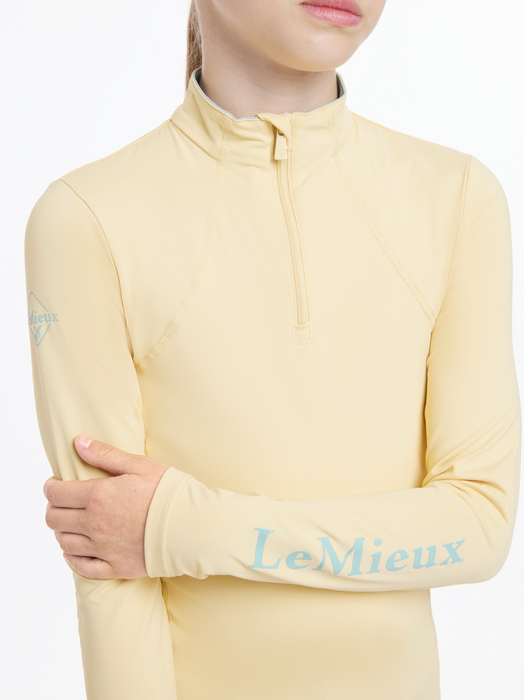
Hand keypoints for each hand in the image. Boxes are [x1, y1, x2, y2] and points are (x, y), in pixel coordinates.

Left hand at [43, 435, 168, 579]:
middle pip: (54, 519)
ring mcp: (103, 549)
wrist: (191, 526)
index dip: (50, 487)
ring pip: (64, 542)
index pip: (55, 494)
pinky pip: (81, 567)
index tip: (55, 484)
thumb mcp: (139, 465)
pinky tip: (75, 550)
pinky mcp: (115, 567)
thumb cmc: (167, 491)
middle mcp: (94, 524)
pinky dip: (72, 558)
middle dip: (54, 508)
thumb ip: (106, 454)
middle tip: (64, 502)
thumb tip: (78, 442)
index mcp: (98, 496)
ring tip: (73, 522)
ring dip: (62, 531)